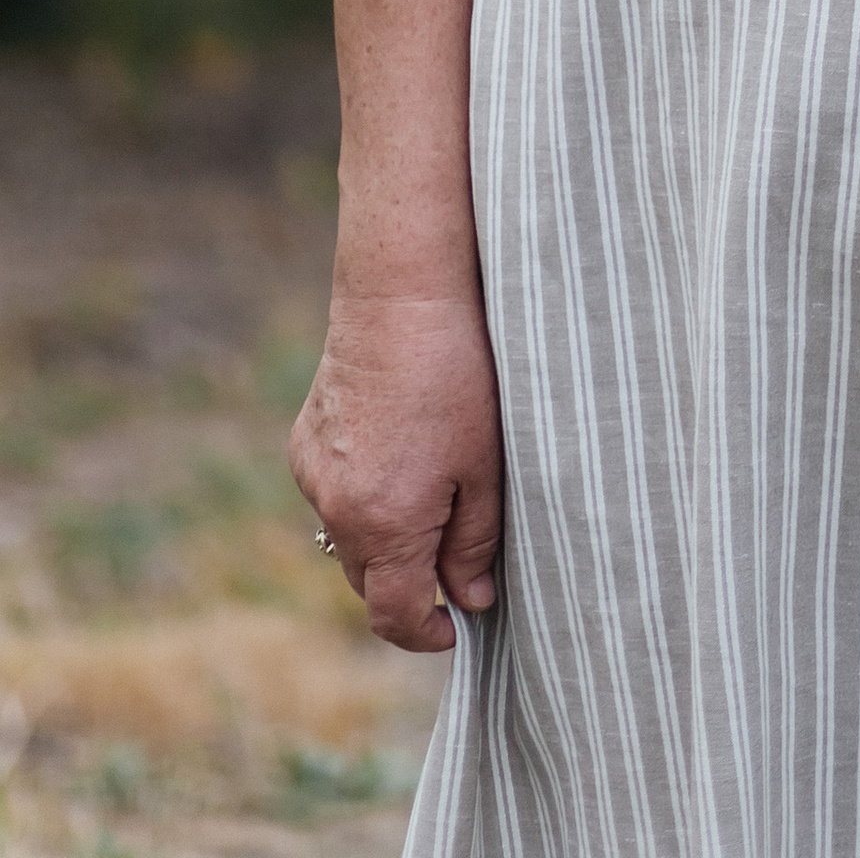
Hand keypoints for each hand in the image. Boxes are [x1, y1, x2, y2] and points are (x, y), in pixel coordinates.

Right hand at [289, 291, 504, 650]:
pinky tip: (398, 452)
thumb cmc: (457, 377)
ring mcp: (312, 476)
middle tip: (459, 554)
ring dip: (385, 538)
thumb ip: (475, 543)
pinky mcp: (303, 444)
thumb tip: (471, 600)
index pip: (395, 615)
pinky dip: (362, 495)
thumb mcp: (484, 466)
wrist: (401, 299)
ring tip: (433, 491)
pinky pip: (332, 494)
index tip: (458, 625)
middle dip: (411, 583)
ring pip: (348, 538)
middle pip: (370, 581)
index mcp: (384, 526)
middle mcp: (336, 510)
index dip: (428, 632)